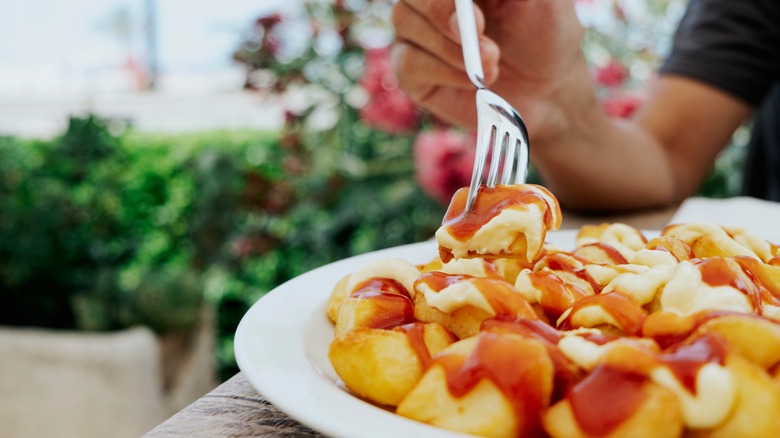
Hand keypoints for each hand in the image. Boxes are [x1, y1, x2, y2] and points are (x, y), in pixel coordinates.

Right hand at [392, 0, 585, 141]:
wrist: (547, 86)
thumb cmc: (543, 33)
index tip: (474, 7)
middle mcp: (430, 2)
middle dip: (442, 11)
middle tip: (481, 30)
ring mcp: (416, 34)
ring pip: (406, 23)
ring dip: (452, 48)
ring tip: (492, 61)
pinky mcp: (411, 71)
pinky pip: (408, 63)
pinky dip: (445, 72)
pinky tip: (473, 81)